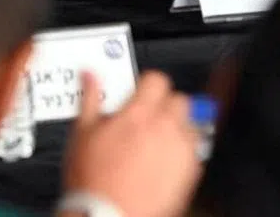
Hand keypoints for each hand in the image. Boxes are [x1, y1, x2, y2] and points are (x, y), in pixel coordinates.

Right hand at [62, 71, 200, 216]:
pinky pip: (196, 150)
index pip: (157, 80)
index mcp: (138, 114)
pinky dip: (184, 150)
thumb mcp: (83, 132)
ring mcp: (180, 151)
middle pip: (179, 99)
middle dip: (166, 104)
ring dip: (178, 126)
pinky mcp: (191, 172)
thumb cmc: (94, 179)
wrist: (108, 214)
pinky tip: (165, 161)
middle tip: (149, 117)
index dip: (148, 84)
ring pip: (191, 124)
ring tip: (158, 140)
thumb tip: (90, 75)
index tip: (142, 92)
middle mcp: (164, 128)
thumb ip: (90, 98)